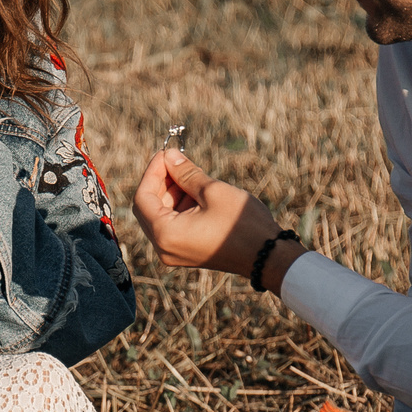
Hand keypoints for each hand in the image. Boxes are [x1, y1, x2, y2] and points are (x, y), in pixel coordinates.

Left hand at [132, 149, 305, 283]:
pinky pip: (173, 226)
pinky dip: (179, 207)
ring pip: (161, 216)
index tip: (165, 154)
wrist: (268, 257)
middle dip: (160, 182)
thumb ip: (186, 173)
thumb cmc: (242, 224)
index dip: (152, 172)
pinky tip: (196, 191)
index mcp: (165, 234)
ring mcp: (174, 253)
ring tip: (191, 175)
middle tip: (176, 161)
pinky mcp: (186, 253)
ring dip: (171, 193)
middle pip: (148, 208)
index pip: (143, 198)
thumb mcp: (213, 191)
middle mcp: (164, 248)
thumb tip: (170, 156)